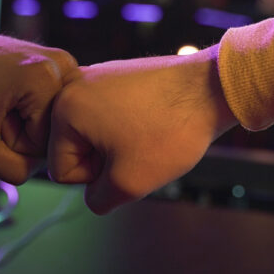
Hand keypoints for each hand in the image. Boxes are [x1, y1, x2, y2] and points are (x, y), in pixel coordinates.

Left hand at [0, 18, 76, 184]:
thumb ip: (13, 171)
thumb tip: (45, 167)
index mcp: (46, 77)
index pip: (46, 143)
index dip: (13, 141)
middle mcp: (63, 65)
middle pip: (54, 132)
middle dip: (23, 132)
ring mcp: (65, 63)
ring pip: (56, 122)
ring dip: (28, 123)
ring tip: (3, 103)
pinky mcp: (62, 66)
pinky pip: (55, 109)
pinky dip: (33, 111)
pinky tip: (13, 98)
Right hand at [48, 47, 238, 213]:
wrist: (212, 89)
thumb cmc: (169, 132)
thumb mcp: (127, 184)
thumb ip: (98, 199)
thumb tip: (95, 194)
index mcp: (64, 110)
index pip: (62, 170)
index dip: (95, 179)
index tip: (126, 162)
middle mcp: (72, 86)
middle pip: (76, 149)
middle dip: (105, 160)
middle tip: (138, 150)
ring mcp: (96, 76)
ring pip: (95, 134)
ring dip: (118, 145)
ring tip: (149, 136)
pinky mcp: (118, 74)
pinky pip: (111, 115)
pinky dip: (129, 126)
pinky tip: (154, 123)